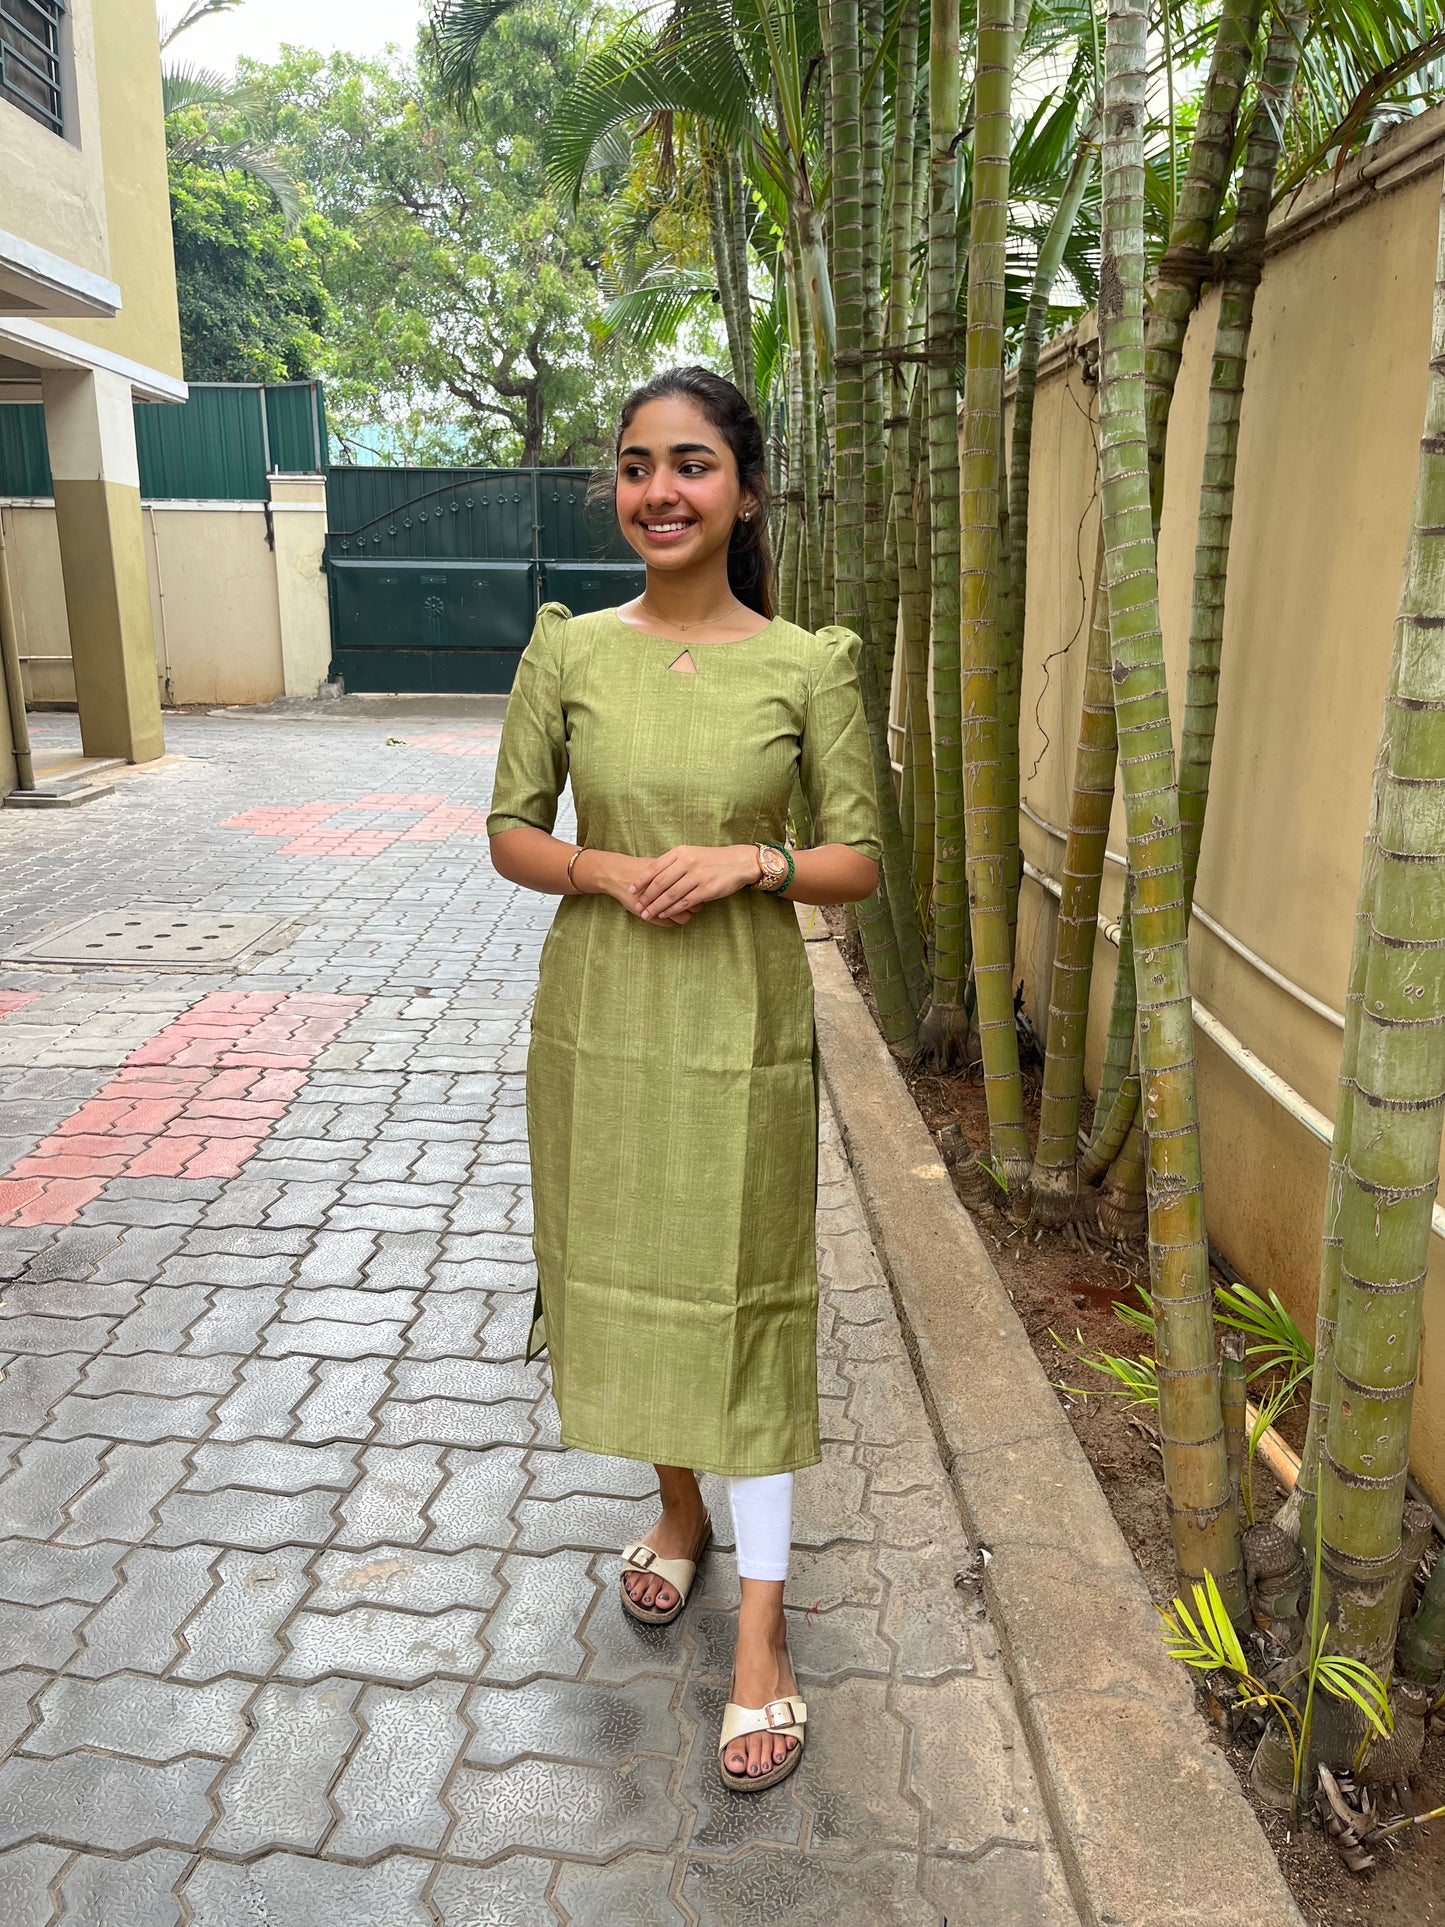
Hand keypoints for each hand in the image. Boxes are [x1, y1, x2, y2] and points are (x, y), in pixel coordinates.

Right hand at [577, 850, 695, 924]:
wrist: (620, 875)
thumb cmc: (643, 870)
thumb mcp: (663, 867)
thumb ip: (678, 875)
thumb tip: (695, 880)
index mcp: (677, 878)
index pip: (697, 891)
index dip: (698, 893)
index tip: (695, 892)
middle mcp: (672, 893)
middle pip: (695, 907)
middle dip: (694, 906)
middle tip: (689, 903)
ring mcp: (663, 906)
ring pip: (684, 918)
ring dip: (683, 916)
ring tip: (677, 910)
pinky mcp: (653, 916)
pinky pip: (670, 924)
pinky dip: (671, 921)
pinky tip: (666, 915)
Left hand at [630, 845, 758, 922]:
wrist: (738, 862)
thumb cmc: (711, 859)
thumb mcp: (691, 854)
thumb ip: (673, 863)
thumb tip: (652, 876)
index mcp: (681, 852)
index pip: (655, 867)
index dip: (641, 880)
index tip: (630, 889)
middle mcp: (687, 862)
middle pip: (660, 883)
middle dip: (646, 896)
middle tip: (637, 906)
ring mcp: (697, 876)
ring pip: (671, 894)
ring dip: (656, 906)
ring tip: (647, 914)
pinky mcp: (706, 890)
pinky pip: (684, 902)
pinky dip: (672, 910)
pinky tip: (664, 915)